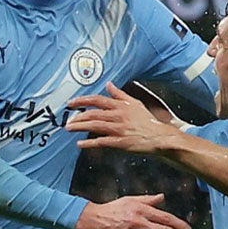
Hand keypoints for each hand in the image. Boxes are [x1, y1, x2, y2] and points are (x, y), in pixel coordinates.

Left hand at [67, 82, 181, 153]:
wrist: (158, 136)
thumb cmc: (147, 121)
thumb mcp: (134, 103)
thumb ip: (120, 94)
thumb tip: (109, 84)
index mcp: (121, 105)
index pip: (98, 100)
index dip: (82, 100)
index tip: (71, 103)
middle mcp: (118, 116)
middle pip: (93, 113)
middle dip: (79, 116)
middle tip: (69, 120)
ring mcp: (119, 129)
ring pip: (95, 126)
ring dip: (80, 127)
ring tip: (69, 129)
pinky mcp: (120, 142)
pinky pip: (102, 142)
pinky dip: (90, 143)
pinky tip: (80, 144)